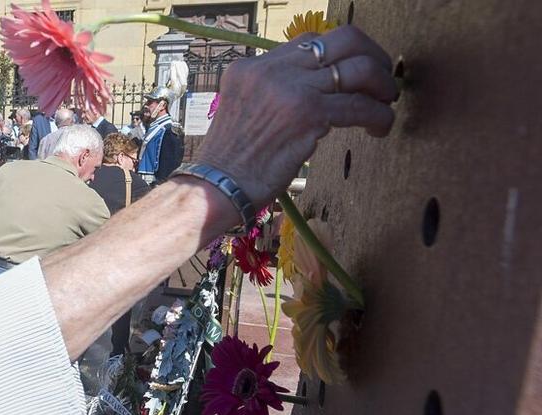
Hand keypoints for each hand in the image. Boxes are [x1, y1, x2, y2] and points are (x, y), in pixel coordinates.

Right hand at [195, 26, 395, 205]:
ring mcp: (289, 88)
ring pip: (359, 69)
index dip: (341, 53)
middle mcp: (270, 69)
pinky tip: (379, 128)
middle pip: (343, 39)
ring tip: (385, 104)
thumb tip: (318, 91)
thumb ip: (272, 93)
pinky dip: (379, 115)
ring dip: (382, 85)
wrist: (215, 188)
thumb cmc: (230, 163)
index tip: (354, 71)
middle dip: (373, 56)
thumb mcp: (244, 111)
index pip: (310, 40)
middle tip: (382, 81)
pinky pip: (360, 106)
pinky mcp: (307, 113)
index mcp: (251, 67)